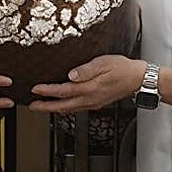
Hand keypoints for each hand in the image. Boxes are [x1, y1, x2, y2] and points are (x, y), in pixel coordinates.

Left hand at [28, 55, 145, 112]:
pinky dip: (66, 108)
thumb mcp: (105, 63)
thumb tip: (71, 74)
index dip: (47, 91)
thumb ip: (87, 69)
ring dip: (54, 108)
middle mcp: (90, 99)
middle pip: (63, 105)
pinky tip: (63, 104)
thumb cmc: (123, 69)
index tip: (35, 89)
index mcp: (89, 88)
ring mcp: (93, 103)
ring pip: (69, 109)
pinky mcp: (97, 103)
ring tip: (43, 107)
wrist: (138, 79)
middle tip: (33, 106)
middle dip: (46, 106)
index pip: (63, 91)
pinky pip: (77, 108)